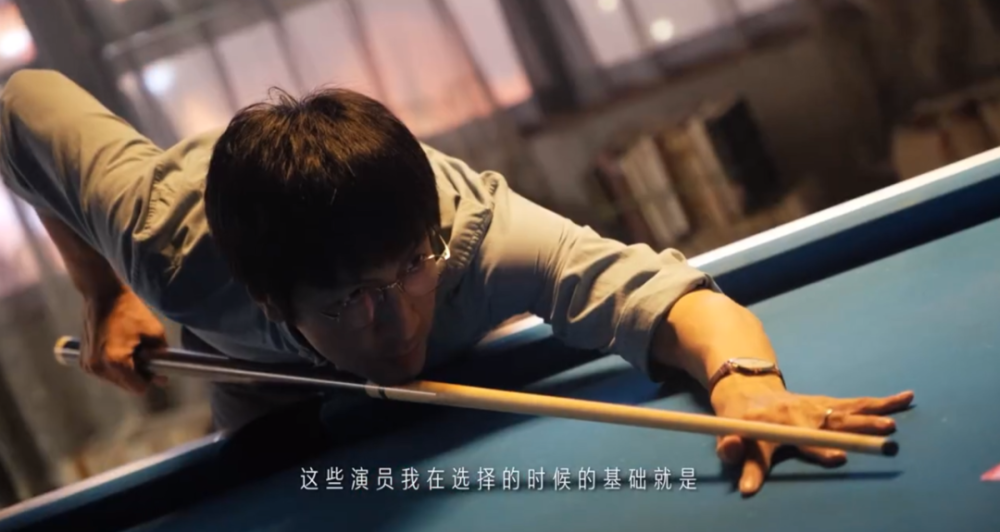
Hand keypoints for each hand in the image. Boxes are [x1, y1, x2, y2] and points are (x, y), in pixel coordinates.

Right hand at [81, 286, 167, 393]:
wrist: (102, 295)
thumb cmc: (129, 310)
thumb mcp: (154, 332)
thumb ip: (160, 357)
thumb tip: (162, 378)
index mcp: (115, 361)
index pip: (138, 388)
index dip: (151, 379)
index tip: (157, 368)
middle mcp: (97, 367)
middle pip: (126, 386)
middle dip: (139, 375)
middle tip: (146, 355)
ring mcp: (88, 365)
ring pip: (116, 380)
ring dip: (127, 371)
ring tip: (132, 349)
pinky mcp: (83, 361)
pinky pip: (106, 373)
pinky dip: (116, 366)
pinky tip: (121, 349)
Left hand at [709, 374, 913, 496]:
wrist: (749, 393)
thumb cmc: (745, 423)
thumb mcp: (736, 441)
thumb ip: (743, 464)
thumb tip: (746, 489)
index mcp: (785, 425)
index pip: (806, 439)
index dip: (820, 449)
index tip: (839, 457)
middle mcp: (806, 414)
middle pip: (836, 423)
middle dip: (859, 429)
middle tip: (886, 434)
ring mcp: (820, 407)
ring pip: (851, 410)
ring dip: (874, 414)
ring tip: (895, 422)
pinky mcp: (830, 403)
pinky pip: (857, 403)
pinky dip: (881, 401)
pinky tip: (906, 397)